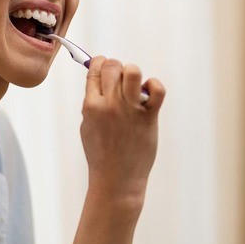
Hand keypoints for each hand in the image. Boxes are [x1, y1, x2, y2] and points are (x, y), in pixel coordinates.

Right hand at [79, 56, 165, 208]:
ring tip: (134, 87)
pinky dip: (154, 85)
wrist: (116, 179)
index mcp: (91, 106)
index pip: (95, 69)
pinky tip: (149, 94)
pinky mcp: (148, 118)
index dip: (100, 64)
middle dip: (117, 68)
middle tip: (121, 82)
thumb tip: (99, 79)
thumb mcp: (87, 126)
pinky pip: (157, 89)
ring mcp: (130, 110)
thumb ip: (92, 103)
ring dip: (133, 74)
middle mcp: (109, 105)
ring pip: (133, 71)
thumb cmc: (101, 153)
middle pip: (113, 65)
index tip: (104, 69)